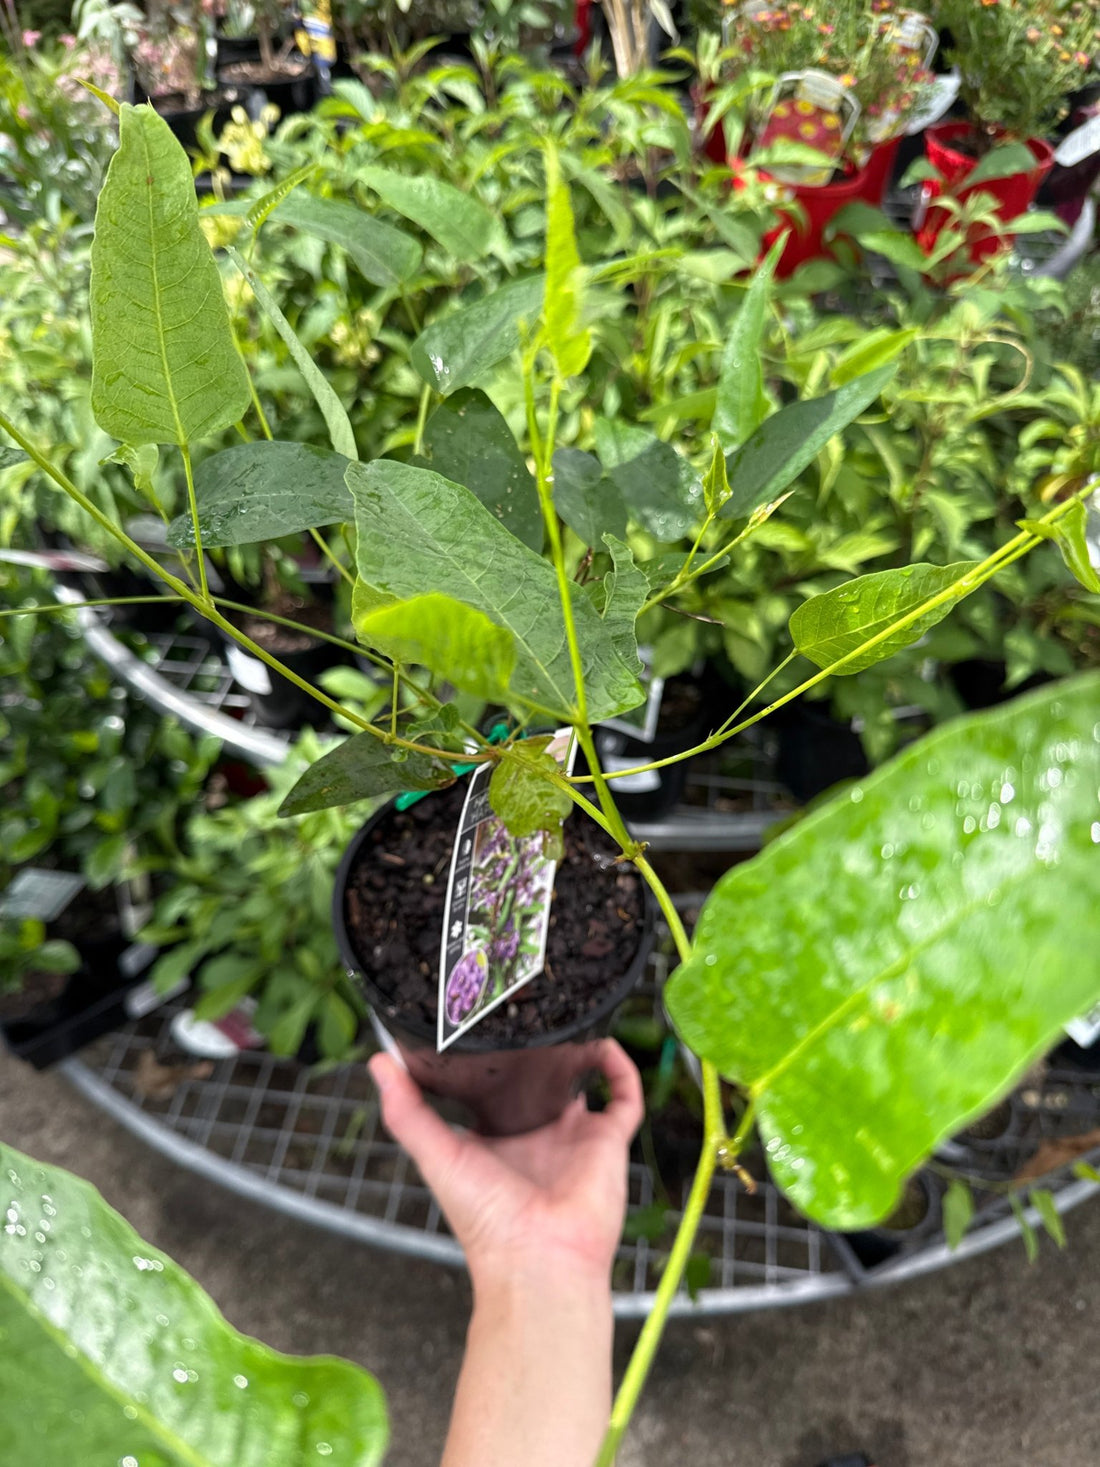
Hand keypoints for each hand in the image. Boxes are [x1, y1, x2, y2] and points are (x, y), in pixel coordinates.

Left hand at [368, 1040, 642, 1289]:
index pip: (496, 1089)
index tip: (484, 1021)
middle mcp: (538, 1133)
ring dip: (583, 1050)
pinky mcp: (608, 1141)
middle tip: (534, 1006)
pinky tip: (606, 1043)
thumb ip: (407, 1111)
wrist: (538, 1259)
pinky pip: (625, 1098)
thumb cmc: (485, 1218)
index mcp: (498, 1137)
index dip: (493, 1059)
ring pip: (586, 1082)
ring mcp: (575, 1135)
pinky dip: (621, 1069)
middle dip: (541, 1048)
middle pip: (543, 1080)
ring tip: (572, 1015)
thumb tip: (378, 1060)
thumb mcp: (437, 1156)